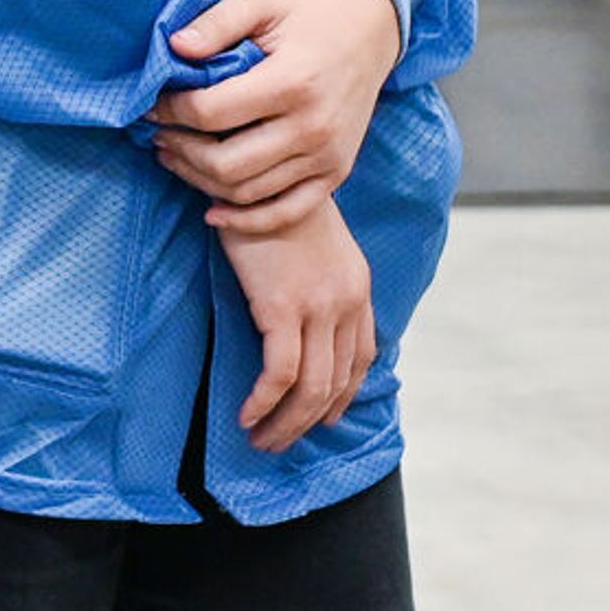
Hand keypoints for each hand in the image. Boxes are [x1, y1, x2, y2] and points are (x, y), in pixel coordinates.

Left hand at [150, 0, 401, 234]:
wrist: (369, 32)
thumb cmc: (305, 15)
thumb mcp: (259, 2)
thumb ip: (216, 23)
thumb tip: (174, 48)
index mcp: (292, 82)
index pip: (213, 112)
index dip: (171, 111)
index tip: (151, 104)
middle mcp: (313, 126)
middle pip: (226, 163)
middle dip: (181, 150)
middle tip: (157, 135)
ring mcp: (328, 157)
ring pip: (248, 192)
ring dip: (200, 181)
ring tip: (174, 157)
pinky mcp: (336, 174)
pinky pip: (286, 212)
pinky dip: (246, 220)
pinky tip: (212, 211)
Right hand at [219, 196, 376, 454]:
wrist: (253, 168)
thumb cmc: (268, 199)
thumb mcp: (309, 240)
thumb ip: (317, 277)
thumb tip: (298, 309)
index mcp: (357, 286)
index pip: (363, 357)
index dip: (344, 395)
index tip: (323, 419)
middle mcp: (347, 301)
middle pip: (337, 383)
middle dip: (307, 422)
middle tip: (278, 442)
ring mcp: (318, 306)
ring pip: (311, 388)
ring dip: (285, 423)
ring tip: (260, 439)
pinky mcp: (283, 306)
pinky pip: (280, 373)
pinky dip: (264, 401)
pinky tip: (246, 414)